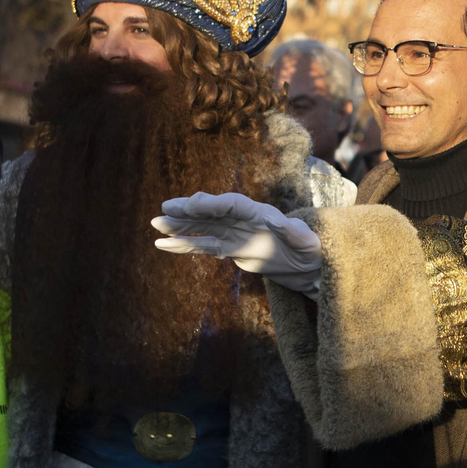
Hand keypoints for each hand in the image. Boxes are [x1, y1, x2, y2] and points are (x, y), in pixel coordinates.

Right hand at [151, 192, 321, 297]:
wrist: (307, 263)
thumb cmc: (310, 249)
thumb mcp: (306, 242)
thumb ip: (293, 232)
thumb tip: (281, 222)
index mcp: (260, 213)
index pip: (232, 205)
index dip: (212, 204)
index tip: (192, 204)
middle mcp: (243, 220)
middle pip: (212, 212)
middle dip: (189, 210)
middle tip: (165, 208)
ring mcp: (234, 234)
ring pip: (203, 228)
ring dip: (180, 226)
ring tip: (156, 224)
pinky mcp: (230, 249)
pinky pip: (203, 246)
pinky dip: (184, 246)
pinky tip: (163, 246)